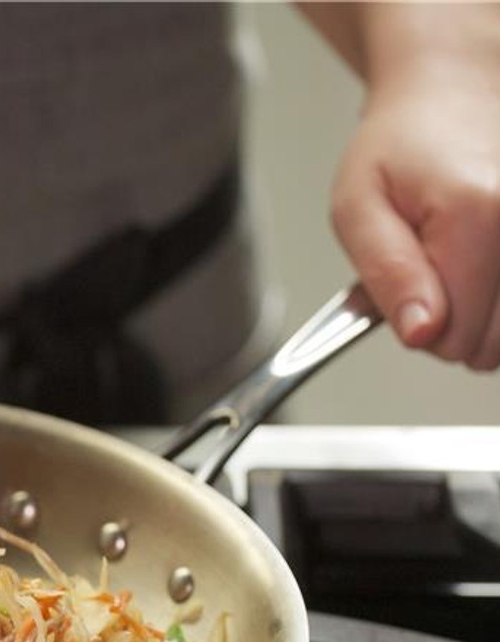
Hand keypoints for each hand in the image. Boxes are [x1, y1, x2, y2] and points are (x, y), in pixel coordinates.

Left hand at [327, 6, 499, 369]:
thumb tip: (420, 333)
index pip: (453, 338)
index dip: (420, 329)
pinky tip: (487, 268)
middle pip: (491, 345)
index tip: (408, 290)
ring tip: (460, 266)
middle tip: (432, 273)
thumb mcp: (358, 209)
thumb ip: (387, 275)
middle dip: (453, 324)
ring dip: (483, 316)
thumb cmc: (399, 148)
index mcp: (477, 215)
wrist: (454, 94)